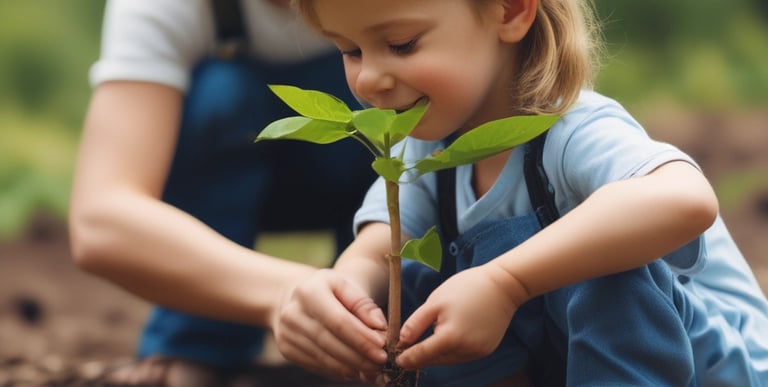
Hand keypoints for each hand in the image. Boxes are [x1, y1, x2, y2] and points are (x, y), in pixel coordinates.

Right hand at [273, 269, 387, 380]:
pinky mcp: (286, 349)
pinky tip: (354, 370)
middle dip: (359, 355)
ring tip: (371, 368)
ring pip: (324, 358)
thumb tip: (378, 326)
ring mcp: (286, 333)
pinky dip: (338, 370)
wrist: (297, 298)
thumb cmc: (330, 291)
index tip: (381, 346)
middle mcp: (292, 313)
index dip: (361, 337)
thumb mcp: (347, 286)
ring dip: (351, 367)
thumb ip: (363, 304)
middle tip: (381, 362)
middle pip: (330, 342)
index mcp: (309, 292)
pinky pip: (316, 365)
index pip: (338, 321)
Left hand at [396, 264, 521, 369]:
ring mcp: (478, 352)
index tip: (396, 359)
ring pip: (448, 359)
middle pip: (435, 359)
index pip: (422, 356)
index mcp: (451, 337)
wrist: (503, 285)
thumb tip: (401, 342)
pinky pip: (462, 355)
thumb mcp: (435, 302)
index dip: (406, 359)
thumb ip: (416, 324)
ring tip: (430, 337)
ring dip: (437, 352)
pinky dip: (452, 349)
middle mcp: (466, 350)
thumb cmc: (466, 288)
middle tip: (408, 346)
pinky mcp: (486, 350)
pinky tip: (450, 335)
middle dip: (421, 355)